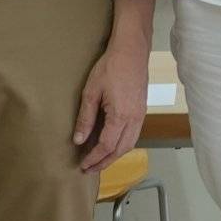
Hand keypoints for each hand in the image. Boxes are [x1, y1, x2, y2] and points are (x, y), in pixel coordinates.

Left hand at [73, 43, 149, 172]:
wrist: (132, 51)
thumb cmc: (111, 67)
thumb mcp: (91, 92)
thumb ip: (86, 118)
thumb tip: (78, 139)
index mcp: (121, 116)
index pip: (106, 146)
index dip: (94, 158)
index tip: (83, 165)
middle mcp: (134, 119)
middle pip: (120, 150)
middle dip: (105, 162)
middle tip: (90, 169)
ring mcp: (141, 115)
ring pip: (130, 144)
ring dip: (115, 155)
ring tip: (100, 160)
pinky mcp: (142, 110)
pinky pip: (134, 134)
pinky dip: (122, 144)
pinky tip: (112, 143)